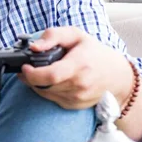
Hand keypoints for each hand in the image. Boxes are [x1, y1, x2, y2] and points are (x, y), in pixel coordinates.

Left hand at [17, 26, 133, 109]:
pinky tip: (51, 81)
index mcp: (79, 65)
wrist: (117, 76)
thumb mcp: (76, 35)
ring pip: (46, 94)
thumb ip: (53, 36)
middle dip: (30, 78)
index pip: (51, 76)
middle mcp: (79, 85)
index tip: (24, 67)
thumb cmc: (94, 52)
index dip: (33, 74)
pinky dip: (47, 90)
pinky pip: (53, 99)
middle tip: (26, 69)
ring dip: (37, 84)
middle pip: (45, 86)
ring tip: (38, 72)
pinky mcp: (75, 106)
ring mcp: (78, 98)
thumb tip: (34, 47)